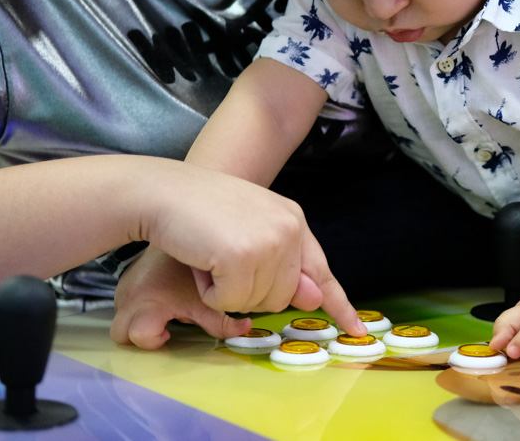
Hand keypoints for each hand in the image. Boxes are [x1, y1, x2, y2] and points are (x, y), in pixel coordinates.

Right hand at [111, 246, 252, 348]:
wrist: (177, 225)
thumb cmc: (191, 266)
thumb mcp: (208, 296)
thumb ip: (223, 320)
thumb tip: (246, 330)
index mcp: (150, 301)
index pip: (139, 334)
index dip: (152, 340)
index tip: (169, 331)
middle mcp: (131, 295)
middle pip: (119, 333)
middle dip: (139, 335)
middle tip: (164, 326)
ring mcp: (125, 287)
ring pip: (120, 318)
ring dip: (138, 321)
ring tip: (164, 312)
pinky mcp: (125, 280)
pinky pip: (124, 301)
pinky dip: (139, 307)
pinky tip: (160, 298)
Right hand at [119, 161, 363, 346]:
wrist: (164, 191)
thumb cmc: (198, 211)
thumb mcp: (248, 232)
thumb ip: (282, 263)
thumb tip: (313, 298)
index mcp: (293, 219)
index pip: (321, 270)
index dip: (339, 304)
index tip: (355, 328)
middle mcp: (289, 228)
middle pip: (282, 298)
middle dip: (247, 291)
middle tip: (222, 261)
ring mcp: (269, 242)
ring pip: (256, 304)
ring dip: (225, 291)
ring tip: (210, 255)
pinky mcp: (243, 257)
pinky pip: (229, 304)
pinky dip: (209, 294)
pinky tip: (201, 263)